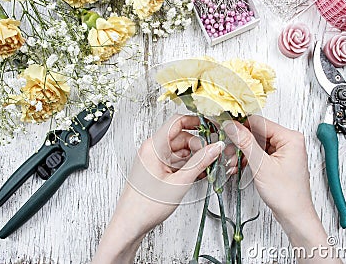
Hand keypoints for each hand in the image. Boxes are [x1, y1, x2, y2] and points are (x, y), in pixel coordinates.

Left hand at [92, 115, 231, 262]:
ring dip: (195, 157)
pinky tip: (198, 174)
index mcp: (153, 147)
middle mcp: (152, 150)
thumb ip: (200, 163)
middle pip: (181, 137)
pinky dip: (187, 166)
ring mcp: (154, 160)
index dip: (196, 121)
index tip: (212, 126)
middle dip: (199, 145)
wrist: (130, 224)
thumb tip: (215, 147)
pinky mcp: (157, 170)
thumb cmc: (145, 206)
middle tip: (214, 155)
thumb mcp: (179, 183)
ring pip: (180, 150)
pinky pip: (175, 161)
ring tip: (208, 168)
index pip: (177, 122)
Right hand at [223, 116, 341, 263]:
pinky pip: (258, 154)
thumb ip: (245, 142)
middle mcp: (288, 142)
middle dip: (240, 144)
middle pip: (256, 133)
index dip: (240, 126)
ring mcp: (283, 151)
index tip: (225, 129)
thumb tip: (233, 126)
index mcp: (290, 138)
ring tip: (232, 163)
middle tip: (228, 152)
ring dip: (241, 153)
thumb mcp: (261, 165)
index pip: (259, 122)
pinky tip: (238, 167)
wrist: (294, 215)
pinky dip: (247, 160)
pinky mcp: (277, 160)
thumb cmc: (287, 194)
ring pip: (255, 144)